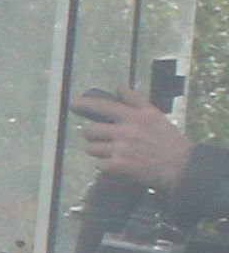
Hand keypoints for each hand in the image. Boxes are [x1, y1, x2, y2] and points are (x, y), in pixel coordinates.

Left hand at [74, 90, 194, 188]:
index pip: (104, 106)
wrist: (179, 166)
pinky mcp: (117, 166)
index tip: (72, 103)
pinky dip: (105, 166)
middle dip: (94, 135)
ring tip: (114, 153)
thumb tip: (119, 86)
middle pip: (90, 130)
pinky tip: (119, 164)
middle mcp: (126, 131)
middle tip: (105, 138)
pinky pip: (98, 164)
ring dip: (99, 151)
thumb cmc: (166, 139)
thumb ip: (134, 101)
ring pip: (91, 148)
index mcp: (135, 116)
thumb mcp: (154, 115)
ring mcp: (120, 149)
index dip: (86, 104)